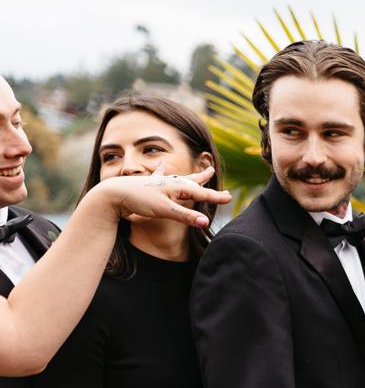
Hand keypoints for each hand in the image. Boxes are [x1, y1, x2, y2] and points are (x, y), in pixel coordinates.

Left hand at [96, 166, 228, 227]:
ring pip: (179, 178)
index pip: (200, 192)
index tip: (229, 198)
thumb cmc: (139, 200)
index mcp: (176, 186)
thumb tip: (206, 222)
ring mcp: (158, 182)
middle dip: (203, 179)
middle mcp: (169, 182)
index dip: (215, 196)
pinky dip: (163, 171)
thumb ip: (186, 216)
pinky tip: (163, 166)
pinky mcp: (148, 185)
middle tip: (213, 172)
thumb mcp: (165, 210)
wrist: (112, 194)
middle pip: (191, 181)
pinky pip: (160, 176)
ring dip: (190, 176)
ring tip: (198, 171)